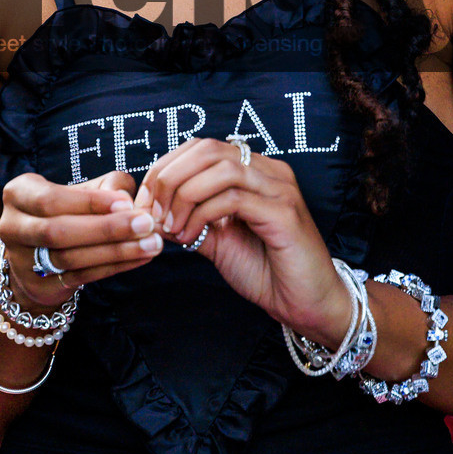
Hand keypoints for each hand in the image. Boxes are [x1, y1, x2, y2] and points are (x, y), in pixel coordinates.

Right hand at [0, 168, 163, 309]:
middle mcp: (13, 226)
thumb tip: (128, 199)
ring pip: (70, 258)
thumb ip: (107, 187)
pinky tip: (140, 258)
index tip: (127, 202)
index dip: (90, 202)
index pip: (52, 199)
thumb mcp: (81, 191)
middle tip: (146, 224)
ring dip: (116, 251)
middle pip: (58, 231)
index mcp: (19, 193)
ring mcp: (22, 260)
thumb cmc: (66, 212)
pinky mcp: (39, 285)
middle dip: (106, 228)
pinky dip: (113, 267)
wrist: (38, 253)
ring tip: (151, 244)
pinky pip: (80, 277)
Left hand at [135, 139, 353, 345]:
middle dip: (168, 177)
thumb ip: (189, 221)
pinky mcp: (284, 213)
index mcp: (253, 172)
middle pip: (207, 149)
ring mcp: (279, 189)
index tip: (144, 202)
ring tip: (171, 225)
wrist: (308, 305)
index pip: (201, 148)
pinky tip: (190, 235)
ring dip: (183, 194)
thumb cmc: (267, 272)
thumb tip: (151, 212)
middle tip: (151, 211)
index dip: (165, 168)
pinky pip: (232, 198)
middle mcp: (269, 171)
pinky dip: (202, 213)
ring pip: (219, 167)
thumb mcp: (217, 241)